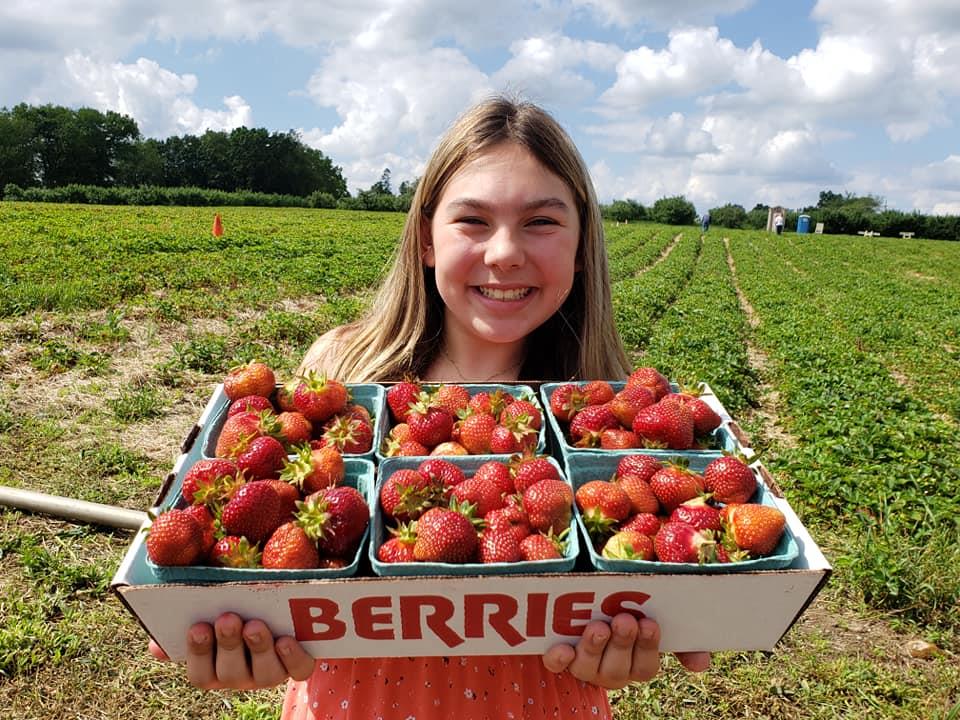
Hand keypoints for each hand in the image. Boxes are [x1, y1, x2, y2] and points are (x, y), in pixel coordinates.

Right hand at [147, 612, 315, 689]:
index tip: (197, 626)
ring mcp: (270, 674)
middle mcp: (241, 676)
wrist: (286, 612)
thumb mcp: (211, 613)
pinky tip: (286, 640)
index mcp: (215, 668)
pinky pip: (297, 670)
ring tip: (255, 624)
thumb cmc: (238, 610)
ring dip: (258, 648)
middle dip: (228, 644)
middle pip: (231, 673)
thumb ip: (185, 624)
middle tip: (227, 618)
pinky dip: (292, 657)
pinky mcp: (298, 666)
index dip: (198, 653)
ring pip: (264, 674)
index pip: (200, 674)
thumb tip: (156, 647)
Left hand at [541, 614, 710, 689]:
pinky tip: (562, 647)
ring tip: (597, 626)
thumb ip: (679, 635)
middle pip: (617, 670)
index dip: (647, 647)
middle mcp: (610, 669)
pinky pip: (556, 666)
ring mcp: (583, 665)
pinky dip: (559, 658)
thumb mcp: (652, 611)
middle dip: (621, 644)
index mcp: (635, 662)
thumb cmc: (624, 603)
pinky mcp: (557, 656)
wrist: (581, 595)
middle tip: (623, 620)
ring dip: (594, 648)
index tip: (649, 623)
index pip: (645, 666)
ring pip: (588, 669)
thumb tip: (701, 663)